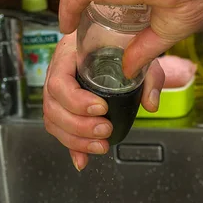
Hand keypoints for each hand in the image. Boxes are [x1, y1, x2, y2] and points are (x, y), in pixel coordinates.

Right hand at [43, 33, 164, 170]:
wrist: (109, 44)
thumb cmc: (116, 45)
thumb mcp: (136, 54)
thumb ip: (147, 77)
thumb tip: (150, 104)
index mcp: (67, 55)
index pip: (59, 82)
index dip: (77, 100)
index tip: (101, 108)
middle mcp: (56, 74)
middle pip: (52, 106)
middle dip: (79, 125)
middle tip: (105, 130)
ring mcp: (56, 92)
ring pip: (52, 121)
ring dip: (76, 139)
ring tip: (101, 145)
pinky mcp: (62, 108)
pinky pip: (59, 130)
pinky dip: (72, 146)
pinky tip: (83, 158)